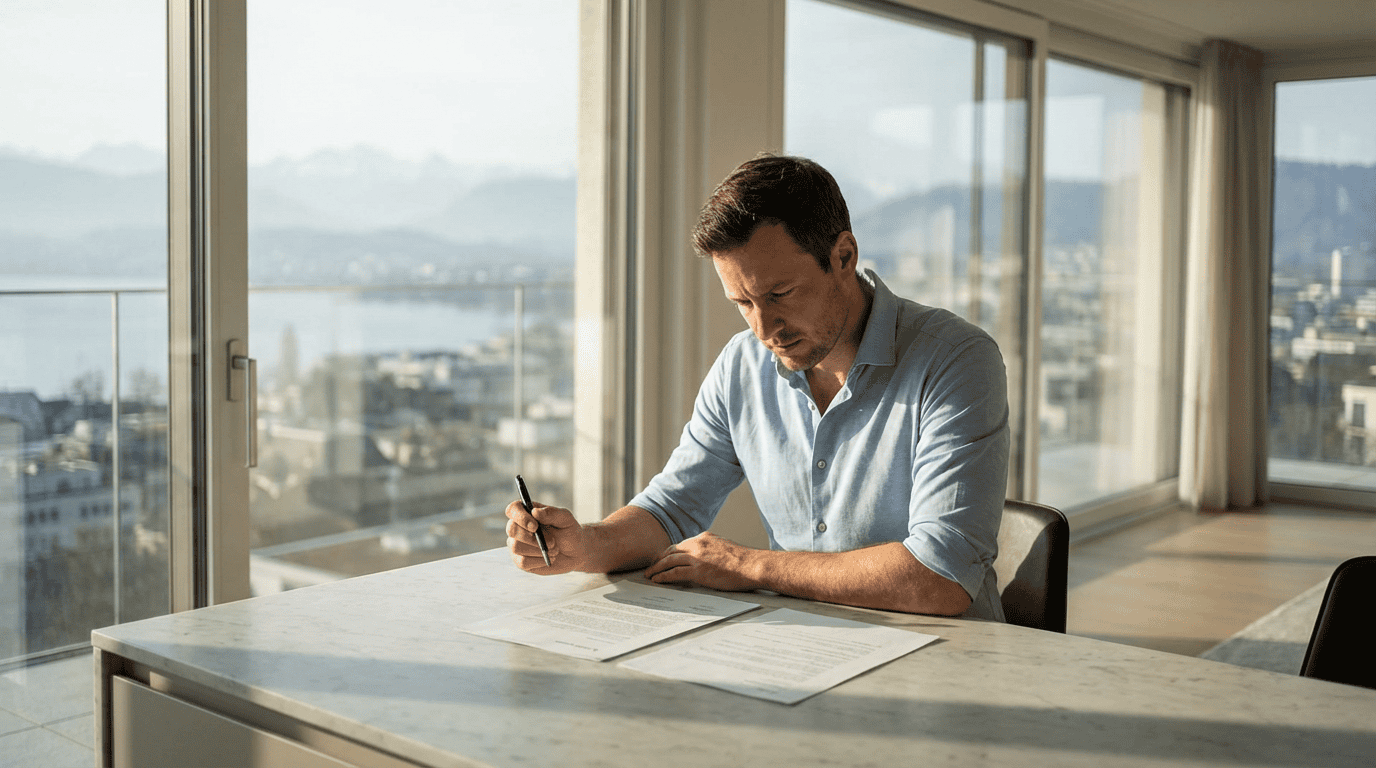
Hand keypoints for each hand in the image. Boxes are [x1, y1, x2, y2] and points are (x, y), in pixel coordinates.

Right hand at [505, 500, 586, 573]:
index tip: (534, 526)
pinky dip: (539, 561)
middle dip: (532, 538)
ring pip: (516, 547)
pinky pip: (522, 562)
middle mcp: (518, 527)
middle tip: (552, 542)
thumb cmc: (569, 531)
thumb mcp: (566, 519)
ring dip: (538, 550)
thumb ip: (551, 513)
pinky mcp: (520, 560)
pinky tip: (549, 558)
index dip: (520, 517)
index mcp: (527, 512)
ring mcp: (517, 544)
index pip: (513, 509)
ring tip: (555, 550)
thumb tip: (535, 512)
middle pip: (511, 529)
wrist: (575, 552)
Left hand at [643, 531, 762, 591]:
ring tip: (650, 575)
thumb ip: (711, 551)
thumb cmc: (744, 561)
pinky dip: (663, 576)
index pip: (681, 544)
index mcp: (704, 538)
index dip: (669, 552)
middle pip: (671, 551)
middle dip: (659, 559)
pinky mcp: (697, 570)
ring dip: (657, 568)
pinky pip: (674, 573)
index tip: (663, 558)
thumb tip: (706, 560)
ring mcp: (696, 556)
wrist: (752, 565)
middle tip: (651, 566)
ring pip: (669, 561)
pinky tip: (658, 580)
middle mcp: (698, 544)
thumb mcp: (724, 548)